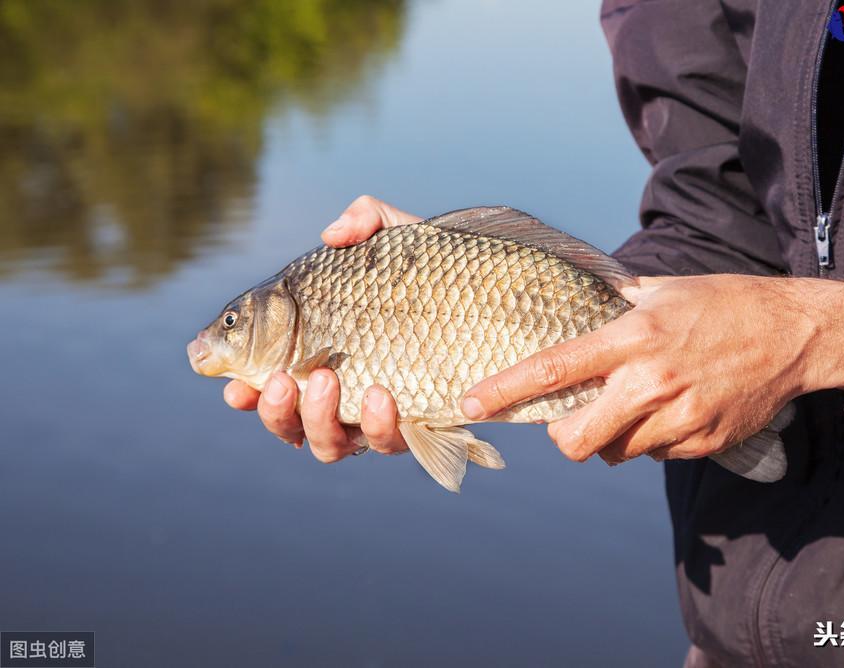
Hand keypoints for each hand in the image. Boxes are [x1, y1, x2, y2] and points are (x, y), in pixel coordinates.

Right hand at [223, 195, 420, 461]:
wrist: (503, 302)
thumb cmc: (440, 273)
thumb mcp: (401, 237)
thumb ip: (365, 220)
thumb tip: (331, 235)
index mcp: (322, 355)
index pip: (272, 382)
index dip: (246, 391)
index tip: (234, 384)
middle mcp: (344, 395)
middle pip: (291, 425)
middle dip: (276, 411)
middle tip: (279, 379)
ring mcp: (378, 417)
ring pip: (331, 445)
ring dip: (318, 419)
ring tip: (327, 379)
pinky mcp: (418, 428)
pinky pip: (390, 444)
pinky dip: (379, 425)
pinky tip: (382, 396)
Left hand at [459, 275, 843, 464]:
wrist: (794, 334)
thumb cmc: (724, 303)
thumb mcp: (662, 290)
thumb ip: (614, 303)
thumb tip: (573, 298)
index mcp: (633, 338)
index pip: (554, 368)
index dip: (505, 390)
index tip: (470, 403)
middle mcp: (650, 382)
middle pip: (577, 440)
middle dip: (563, 437)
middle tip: (570, 421)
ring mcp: (679, 417)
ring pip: (616, 453)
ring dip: (612, 438)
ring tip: (636, 405)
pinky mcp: (702, 441)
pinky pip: (655, 455)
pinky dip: (651, 440)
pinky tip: (673, 410)